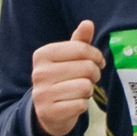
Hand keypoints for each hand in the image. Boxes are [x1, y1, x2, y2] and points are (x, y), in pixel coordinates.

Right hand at [31, 20, 104, 135]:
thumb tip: (88, 23)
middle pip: (86, 67)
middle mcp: (39, 73)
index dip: (96, 55)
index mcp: (42, 55)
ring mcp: (42, 93)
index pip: (81, 49)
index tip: (97, 62)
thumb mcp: (67, 59)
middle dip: (94, 74)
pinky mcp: (49, 112)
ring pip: (85, 86)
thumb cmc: (61, 79)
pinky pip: (81, 104)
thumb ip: (78, 42)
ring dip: (88, 90)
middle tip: (89, 78)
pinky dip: (82, 105)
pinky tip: (73, 103)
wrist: (46, 112)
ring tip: (80, 91)